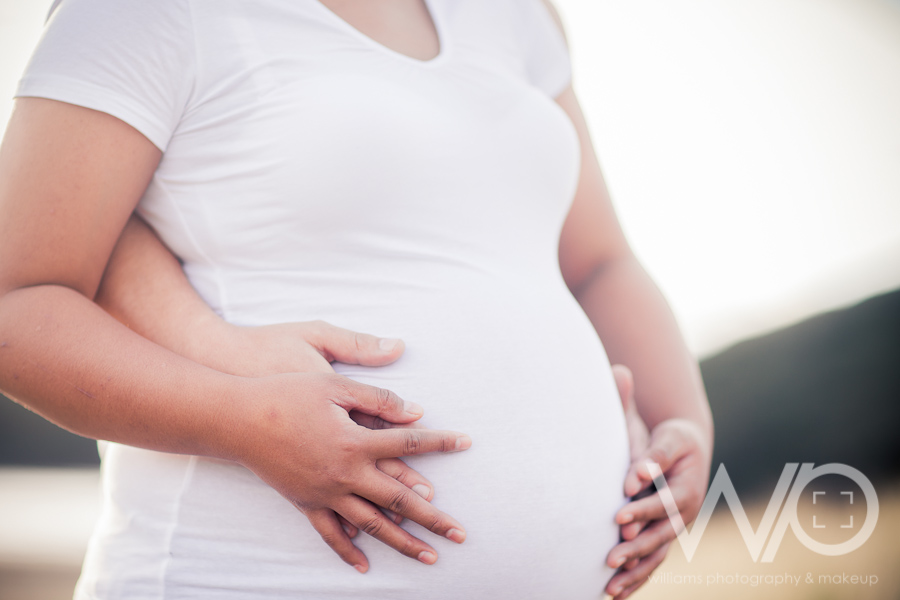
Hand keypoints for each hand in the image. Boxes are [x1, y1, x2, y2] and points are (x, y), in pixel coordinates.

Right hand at [195, 319, 459, 569]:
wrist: (237, 418)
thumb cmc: (286, 394)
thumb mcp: (334, 385)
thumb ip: (377, 399)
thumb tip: (415, 412)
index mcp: (355, 442)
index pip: (408, 444)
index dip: (440, 442)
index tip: (466, 443)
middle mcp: (345, 474)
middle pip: (399, 499)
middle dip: (434, 518)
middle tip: (462, 534)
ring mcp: (325, 494)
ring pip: (372, 525)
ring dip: (403, 542)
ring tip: (430, 557)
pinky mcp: (305, 503)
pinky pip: (330, 534)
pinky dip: (349, 551)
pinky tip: (365, 566)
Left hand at [604, 365, 710, 598]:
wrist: (689, 448)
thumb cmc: (675, 439)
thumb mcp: (671, 438)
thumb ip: (654, 454)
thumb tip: (636, 473)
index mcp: (687, 490)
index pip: (662, 503)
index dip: (641, 510)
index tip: (617, 517)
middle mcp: (684, 515)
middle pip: (659, 536)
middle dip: (635, 549)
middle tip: (609, 559)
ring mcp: (675, 529)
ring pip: (655, 556)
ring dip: (635, 573)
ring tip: (610, 589)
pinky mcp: (664, 535)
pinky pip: (651, 562)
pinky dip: (636, 578)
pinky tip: (615, 593)